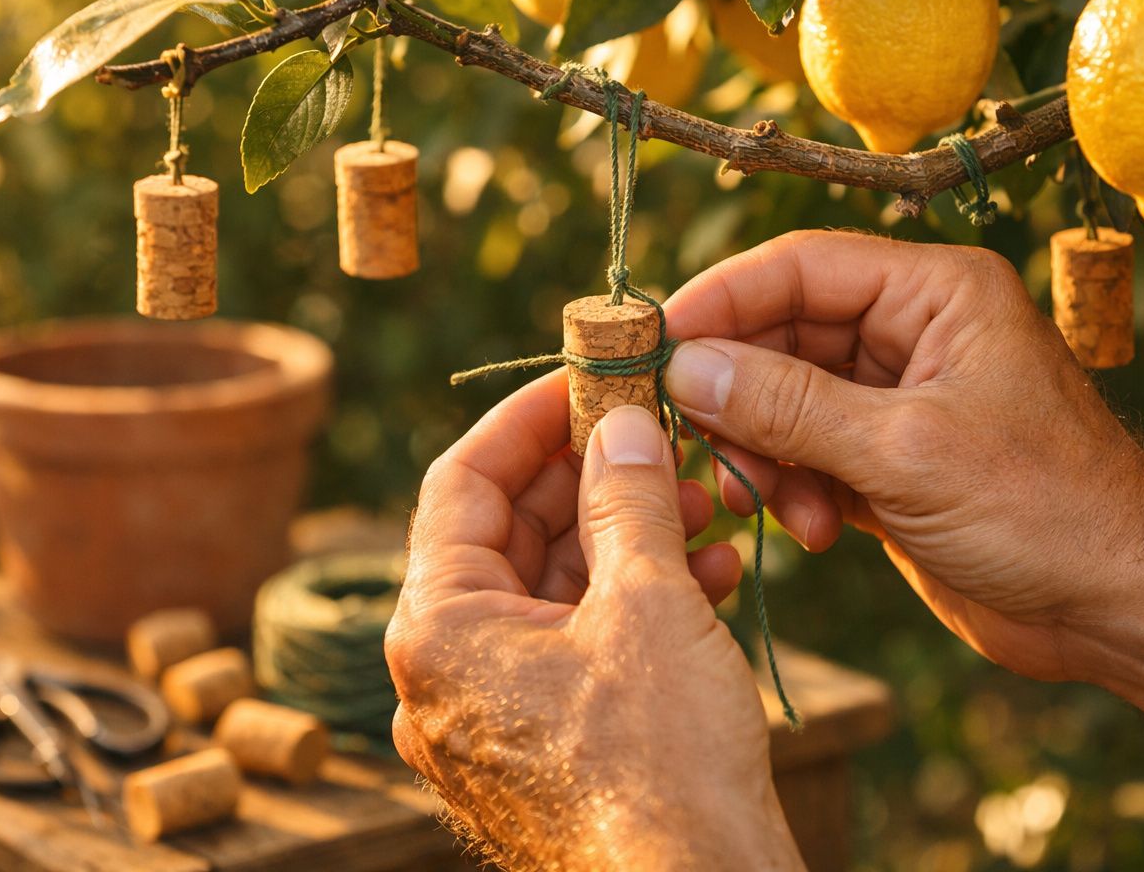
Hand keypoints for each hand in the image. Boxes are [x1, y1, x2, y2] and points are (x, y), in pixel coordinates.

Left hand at [386, 374, 803, 870]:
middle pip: (509, 534)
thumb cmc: (663, 766)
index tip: (587, 377)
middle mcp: (443, 675)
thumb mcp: (648, 604)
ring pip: (550, 590)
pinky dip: (631, 602)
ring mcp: (488, 716)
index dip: (528, 419)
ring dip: (625, 537)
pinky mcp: (537, 746)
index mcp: (437, 630)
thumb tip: (620, 423)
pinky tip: (705, 572)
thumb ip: (626, 497)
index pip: (461, 483)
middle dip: (593, 477)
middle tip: (660, 432)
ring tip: (703, 503)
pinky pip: (571, 645)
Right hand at [663, 230, 1143, 680]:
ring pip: (786, 401)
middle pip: (783, 336)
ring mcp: (900, 401)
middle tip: (695, 441)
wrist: (1121, 607)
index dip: (720, 301)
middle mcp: (914, 334)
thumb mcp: (905, 452)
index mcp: (937, 294)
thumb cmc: (1045, 510)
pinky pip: (808, 455)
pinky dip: (794, 490)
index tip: (652, 344)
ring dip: (766, 454)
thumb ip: (789, 406)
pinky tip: (817, 531)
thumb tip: (686, 366)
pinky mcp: (890, 463)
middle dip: (738, 393)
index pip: (799, 268)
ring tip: (777, 507)